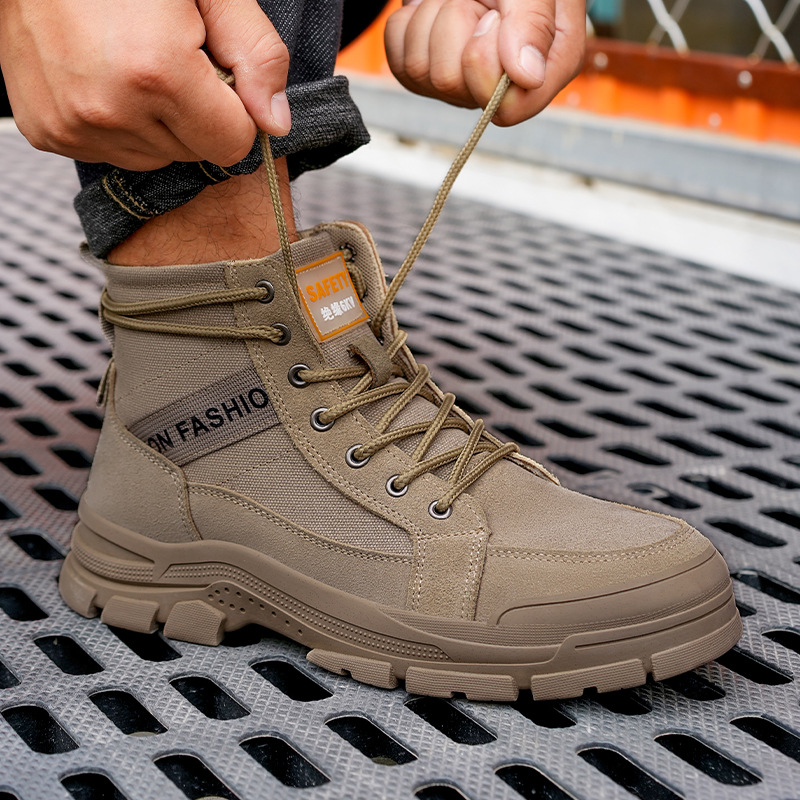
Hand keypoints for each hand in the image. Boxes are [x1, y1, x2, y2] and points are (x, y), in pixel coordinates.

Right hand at [0, 0, 290, 169]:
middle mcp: (109, 109)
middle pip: (195, 153)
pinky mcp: (48, 131)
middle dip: (194, 113)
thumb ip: (256, 54)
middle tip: (164, 55)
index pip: (233, 145)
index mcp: (156, 73)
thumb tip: (276, 124)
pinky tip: (103, 78)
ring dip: (156, 122)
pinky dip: (118, 125)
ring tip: (131, 63)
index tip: (212, 69)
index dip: (233, 109)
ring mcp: (73, 125)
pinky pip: (112, 153)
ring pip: (155, 158)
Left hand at [385, 0, 585, 125]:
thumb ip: (534, 22)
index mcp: (544, 70)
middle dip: (457, 25)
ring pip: (423, 72)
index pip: (507, 107)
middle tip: (476, 1)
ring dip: (433, 18)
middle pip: (452, 85)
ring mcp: (461, 86)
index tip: (493, 18)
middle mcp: (501, 87)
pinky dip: (410, 22)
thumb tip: (528, 76)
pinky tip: (435, 8)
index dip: (487, 63)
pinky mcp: (425, 78)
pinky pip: (401, 62)